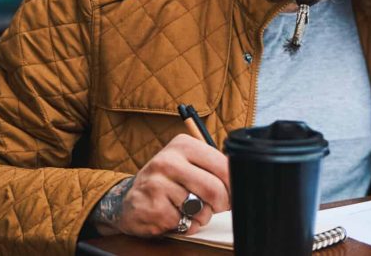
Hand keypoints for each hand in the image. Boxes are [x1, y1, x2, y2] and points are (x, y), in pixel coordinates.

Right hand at [89, 134, 230, 236]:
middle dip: (221, 204)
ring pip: (201, 209)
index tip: (232, 192)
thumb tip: (240, 180)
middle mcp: (168, 161)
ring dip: (202, 216)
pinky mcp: (153, 208)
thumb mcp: (188, 163)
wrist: (130, 200)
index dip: (233, 185)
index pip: (223, 165)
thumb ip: (212, 167)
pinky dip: (186, 225)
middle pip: (214, 189)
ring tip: (188, 209)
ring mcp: (158, 184)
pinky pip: (185, 223)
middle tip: (216, 206)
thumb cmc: (166, 182)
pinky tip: (174, 216)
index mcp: (183, 145)